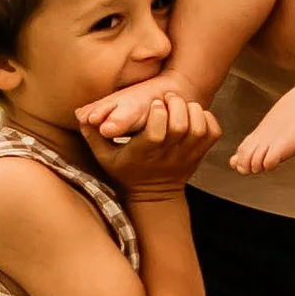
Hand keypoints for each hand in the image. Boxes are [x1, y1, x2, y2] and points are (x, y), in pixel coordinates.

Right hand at [78, 86, 219, 190]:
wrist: (155, 197)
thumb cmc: (127, 172)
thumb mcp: (105, 157)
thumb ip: (93, 137)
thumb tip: (82, 117)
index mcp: (144, 153)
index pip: (156, 132)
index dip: (157, 114)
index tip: (153, 104)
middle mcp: (168, 154)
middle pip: (180, 126)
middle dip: (175, 105)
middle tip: (168, 98)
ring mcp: (187, 155)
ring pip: (198, 127)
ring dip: (192, 110)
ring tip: (181, 104)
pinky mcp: (200, 154)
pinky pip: (213, 132)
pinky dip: (207, 118)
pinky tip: (194, 115)